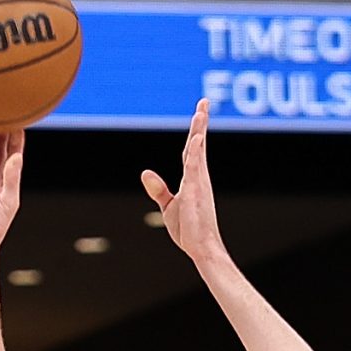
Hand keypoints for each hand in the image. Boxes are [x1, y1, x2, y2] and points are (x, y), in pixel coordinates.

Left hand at [140, 100, 226, 263]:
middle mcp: (199, 176)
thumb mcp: (168, 207)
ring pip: (198, 150)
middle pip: (198, 143)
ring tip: (202, 110)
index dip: (195, 131)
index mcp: (193, 179)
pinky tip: (197, 137)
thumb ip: (158, 189)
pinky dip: (196, 151)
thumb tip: (146, 173)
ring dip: (200, 129)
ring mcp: (199, 182)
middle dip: (201, 122)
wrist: (202, 248)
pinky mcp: (196, 191)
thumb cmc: (189, 230)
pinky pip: (196, 167)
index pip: (192, 150)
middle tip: (204, 101)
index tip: (200, 113)